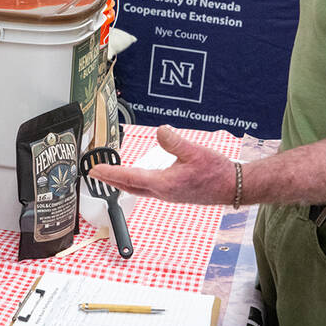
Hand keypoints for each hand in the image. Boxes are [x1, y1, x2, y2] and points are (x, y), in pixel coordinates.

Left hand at [88, 125, 234, 204]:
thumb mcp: (195, 152)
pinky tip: (135, 177)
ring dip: (121, 181)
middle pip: (129, 186)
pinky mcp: (173, 193)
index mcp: (165, 184)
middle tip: (94, 173)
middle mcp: (163, 192)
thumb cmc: (216, 172)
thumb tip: (160, 131)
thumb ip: (175, 142)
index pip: (130, 178)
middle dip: (110, 179)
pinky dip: (135, 182)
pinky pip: (147, 188)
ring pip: (138, 189)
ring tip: (108, 175)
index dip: (110, 173)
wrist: (232, 187)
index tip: (95, 170)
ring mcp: (168, 194)